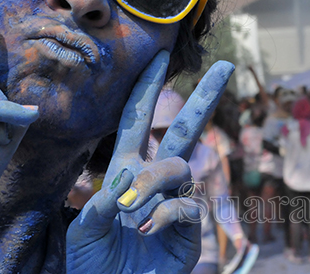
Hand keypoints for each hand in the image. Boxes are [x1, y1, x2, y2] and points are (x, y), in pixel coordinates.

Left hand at [66, 53, 233, 273]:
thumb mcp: (84, 230)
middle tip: (225, 65)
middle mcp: (154, 181)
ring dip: (152, 182)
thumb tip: (127, 179)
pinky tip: (147, 229)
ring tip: (132, 213)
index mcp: (125, 171)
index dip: (147, 88)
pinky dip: (165, 213)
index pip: (138, 120)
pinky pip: (187, 204)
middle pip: (185, 128)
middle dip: (204, 96)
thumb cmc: (92, 265)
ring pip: (178, 166)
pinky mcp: (191, 231)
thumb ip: (100, 203)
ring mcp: (176, 203)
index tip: (160, 56)